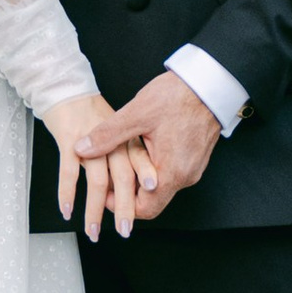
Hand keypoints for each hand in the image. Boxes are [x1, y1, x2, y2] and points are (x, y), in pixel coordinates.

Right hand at [47, 95, 155, 243]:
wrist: (68, 87)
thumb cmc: (91, 111)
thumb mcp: (117, 128)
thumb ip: (126, 154)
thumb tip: (133, 186)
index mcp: (126, 137)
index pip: (141, 164)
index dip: (144, 186)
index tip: (145, 207)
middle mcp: (112, 140)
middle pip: (123, 179)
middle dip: (124, 208)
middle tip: (125, 230)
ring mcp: (90, 141)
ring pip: (97, 181)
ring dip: (95, 209)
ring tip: (93, 230)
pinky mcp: (69, 139)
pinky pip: (68, 171)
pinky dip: (67, 192)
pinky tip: (67, 210)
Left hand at [104, 72, 223, 222]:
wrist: (210, 83)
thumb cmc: (179, 96)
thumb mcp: (137, 114)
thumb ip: (107, 135)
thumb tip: (81, 148)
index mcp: (171, 172)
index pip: (144, 209)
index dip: (120, 205)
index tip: (105, 192)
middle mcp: (185, 176)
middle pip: (152, 200)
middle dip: (128, 192)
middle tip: (110, 175)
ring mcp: (192, 168)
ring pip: (161, 186)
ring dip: (140, 178)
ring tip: (123, 160)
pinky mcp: (195, 158)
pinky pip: (171, 173)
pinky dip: (153, 168)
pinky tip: (142, 150)